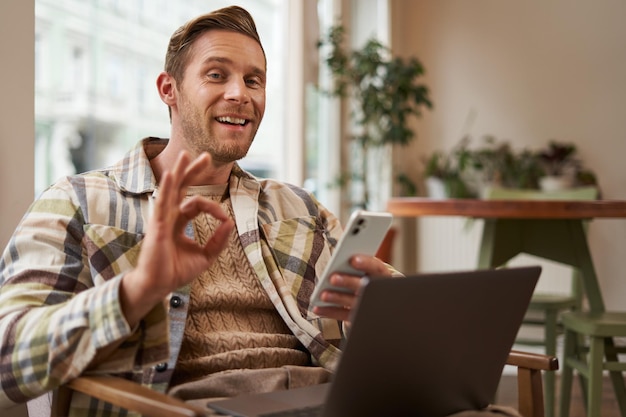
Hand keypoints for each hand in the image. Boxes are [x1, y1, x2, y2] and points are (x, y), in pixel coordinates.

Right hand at [120, 151, 233, 325]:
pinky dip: (167, 188)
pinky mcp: (157, 226)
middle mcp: (169, 216)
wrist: (159, 286)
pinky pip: (162, 203)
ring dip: (179, 171)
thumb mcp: (205, 256)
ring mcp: (161, 219)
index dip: (214, 208)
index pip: (196, 204)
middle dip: (193, 171)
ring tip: (185, 154)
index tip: (225, 220)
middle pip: (182, 187)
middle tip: (206, 156)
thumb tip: (231, 222)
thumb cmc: (177, 271)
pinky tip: (171, 174)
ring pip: (170, 189)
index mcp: (178, 221)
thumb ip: (219, 240)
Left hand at [312, 254, 390, 322]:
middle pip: (363, 286)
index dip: (366, 263)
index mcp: (382, 276)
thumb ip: (356, 265)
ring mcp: (368, 306)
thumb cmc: (364, 278)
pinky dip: (329, 312)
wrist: (376, 304)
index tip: (353, 259)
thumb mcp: (365, 270)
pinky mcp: (358, 319)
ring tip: (323, 294)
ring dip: (337, 298)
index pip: (377, 268)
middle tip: (333, 278)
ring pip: (353, 302)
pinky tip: (317, 308)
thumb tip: (338, 261)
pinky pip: (343, 316)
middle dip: (348, 281)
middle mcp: (378, 291)